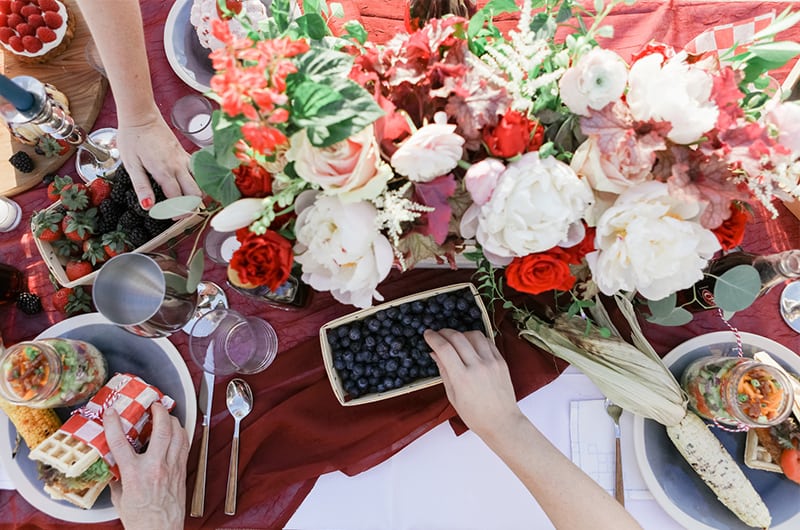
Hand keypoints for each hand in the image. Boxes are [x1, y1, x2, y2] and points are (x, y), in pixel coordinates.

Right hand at [104, 402, 188, 529]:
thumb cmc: (140, 519)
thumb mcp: (119, 498)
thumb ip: (117, 478)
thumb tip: (113, 465)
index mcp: (134, 474)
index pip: (120, 443)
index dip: (114, 424)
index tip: (111, 411)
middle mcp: (155, 467)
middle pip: (161, 430)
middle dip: (158, 411)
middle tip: (153, 403)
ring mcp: (171, 468)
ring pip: (178, 434)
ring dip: (172, 420)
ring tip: (166, 414)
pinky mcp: (181, 471)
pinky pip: (185, 445)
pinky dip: (181, 434)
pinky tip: (177, 431)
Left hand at [116, 112, 201, 207]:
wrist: (141, 116)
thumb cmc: (132, 138)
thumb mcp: (131, 165)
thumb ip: (141, 186)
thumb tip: (148, 206)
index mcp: (164, 171)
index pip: (178, 199)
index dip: (175, 212)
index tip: (168, 217)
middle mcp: (179, 166)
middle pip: (196, 193)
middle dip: (190, 207)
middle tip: (179, 213)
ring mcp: (184, 159)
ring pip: (201, 183)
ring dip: (197, 195)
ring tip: (186, 202)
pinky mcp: (185, 154)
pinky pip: (198, 171)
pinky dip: (198, 182)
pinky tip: (188, 186)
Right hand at [424, 329, 523, 439]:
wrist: (502, 422)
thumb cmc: (475, 415)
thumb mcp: (452, 396)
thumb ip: (444, 371)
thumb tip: (434, 353)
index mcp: (462, 378)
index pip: (444, 348)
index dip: (433, 338)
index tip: (427, 334)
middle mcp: (477, 366)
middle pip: (457, 337)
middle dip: (444, 332)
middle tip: (438, 334)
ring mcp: (491, 362)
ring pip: (474, 335)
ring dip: (461, 334)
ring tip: (455, 340)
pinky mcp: (501, 362)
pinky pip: (487, 342)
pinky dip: (476, 339)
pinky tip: (471, 345)